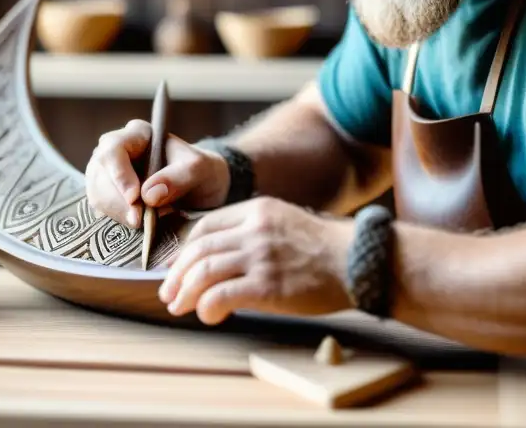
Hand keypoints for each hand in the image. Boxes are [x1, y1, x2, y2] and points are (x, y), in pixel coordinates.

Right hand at [85, 121, 229, 227]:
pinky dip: (118, 221)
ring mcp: (108, 174)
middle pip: (100, 174)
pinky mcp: (108, 197)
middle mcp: (116, 151)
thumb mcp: (201, 170)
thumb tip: (148, 194)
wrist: (202, 191)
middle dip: (118, 201)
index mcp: (137, 134)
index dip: (119, 174)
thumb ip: (179, 177)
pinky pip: (102, 211)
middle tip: (139, 220)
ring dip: (118, 214)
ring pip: (97, 195)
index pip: (114, 149)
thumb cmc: (202, 172)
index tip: (134, 198)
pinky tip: (138, 224)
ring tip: (144, 223)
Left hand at [157, 197, 353, 324]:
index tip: (176, 267)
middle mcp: (254, 229)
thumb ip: (254, 232)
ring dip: (185, 293)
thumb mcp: (285, 223)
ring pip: (203, 272)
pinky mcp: (267, 285)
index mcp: (257, 210)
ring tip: (179, 307)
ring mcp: (260, 256)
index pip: (205, 227)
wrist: (357, 262)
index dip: (184, 249)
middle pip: (198, 249)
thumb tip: (221, 258)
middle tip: (168, 292)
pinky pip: (221, 296)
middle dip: (177, 274)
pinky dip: (207, 308)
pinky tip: (208, 316)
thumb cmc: (324, 250)